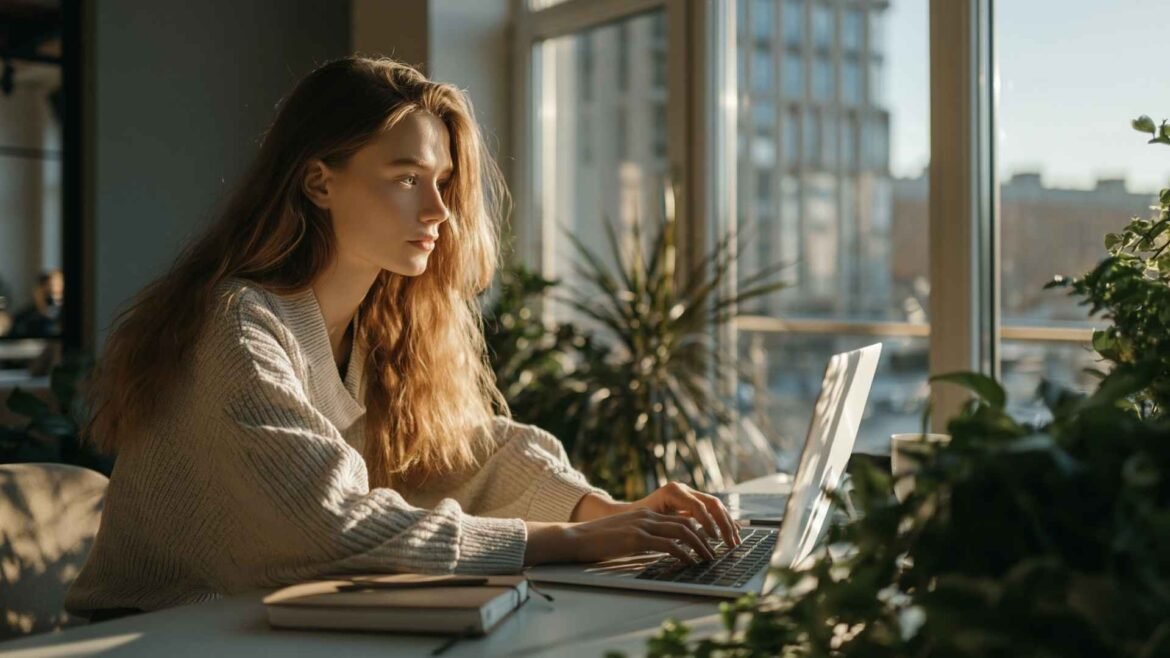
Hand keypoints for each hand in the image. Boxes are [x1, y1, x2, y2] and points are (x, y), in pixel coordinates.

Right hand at [524, 507, 717, 566]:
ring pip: (683, 532)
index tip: (710, 543)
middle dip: (706, 538)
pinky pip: (668, 545)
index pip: (680, 519)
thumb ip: (643, 538)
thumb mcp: (625, 535)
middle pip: (687, 523)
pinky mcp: (636, 539)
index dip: (699, 530)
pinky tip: (690, 563)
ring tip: (709, 559)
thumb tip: (660, 550)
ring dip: (700, 546)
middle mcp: (648, 517)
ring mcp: (642, 526)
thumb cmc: (597, 541)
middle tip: (716, 552)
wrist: (575, 538)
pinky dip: (684, 554)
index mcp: (646, 515)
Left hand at [628, 482, 740, 546]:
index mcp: (673, 491)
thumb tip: (691, 540)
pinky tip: (733, 532)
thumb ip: (669, 528)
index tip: (715, 539)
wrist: (628, 514)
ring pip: (716, 506)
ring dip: (727, 523)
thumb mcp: (650, 524)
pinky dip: (723, 521)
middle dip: (724, 524)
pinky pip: (712, 510)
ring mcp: (689, 494)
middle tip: (731, 543)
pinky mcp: (693, 501)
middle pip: (712, 503)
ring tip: (735, 541)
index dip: (708, 523)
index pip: (698, 506)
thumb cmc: (636, 521)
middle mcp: (683, 489)